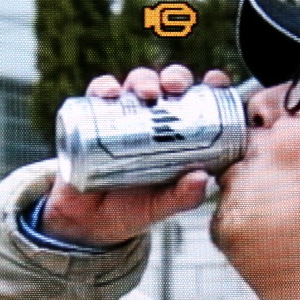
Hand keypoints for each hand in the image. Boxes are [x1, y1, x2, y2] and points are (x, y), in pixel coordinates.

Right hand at [42, 65, 230, 247]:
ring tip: (146, 92)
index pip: (200, 102)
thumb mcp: (158, 207)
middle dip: (175, 78)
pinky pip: (99, 93)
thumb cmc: (129, 211)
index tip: (216, 81)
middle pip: (169, 86)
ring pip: (137, 83)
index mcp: (178, 137)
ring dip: (144, 79)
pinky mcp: (93, 116)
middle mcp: (153, 120)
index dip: (211, 85)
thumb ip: (181, 197)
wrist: (83, 222)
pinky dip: (103, 86)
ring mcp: (123, 115)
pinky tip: (108, 93)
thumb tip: (201, 178)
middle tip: (174, 88)